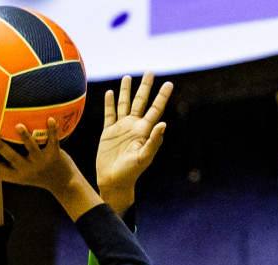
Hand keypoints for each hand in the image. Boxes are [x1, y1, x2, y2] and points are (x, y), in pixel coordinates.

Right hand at [0, 120, 78, 188]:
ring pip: (32, 149)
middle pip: (12, 158)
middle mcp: (26, 169)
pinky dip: (52, 130)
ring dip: (25, 138)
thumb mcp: (9, 175)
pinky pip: (53, 141)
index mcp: (14, 174)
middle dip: (1, 148)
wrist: (62, 183)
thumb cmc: (30, 175)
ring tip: (18, 126)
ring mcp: (41, 162)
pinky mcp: (55, 155)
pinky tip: (50, 118)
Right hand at [96, 72, 171, 212]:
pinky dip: (110, 103)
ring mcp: (121, 128)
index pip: (156, 109)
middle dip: (145, 87)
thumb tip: (163, 124)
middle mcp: (134, 126)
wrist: (113, 181)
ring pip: (124, 104)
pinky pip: (110, 114)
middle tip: (150, 72)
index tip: (169, 83)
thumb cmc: (131, 172)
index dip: (162, 96)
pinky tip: (111, 93)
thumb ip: (153, 141)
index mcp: (144, 131)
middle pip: (141, 102)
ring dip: (126, 91)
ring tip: (128, 77)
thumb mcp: (144, 157)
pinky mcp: (108, 132)